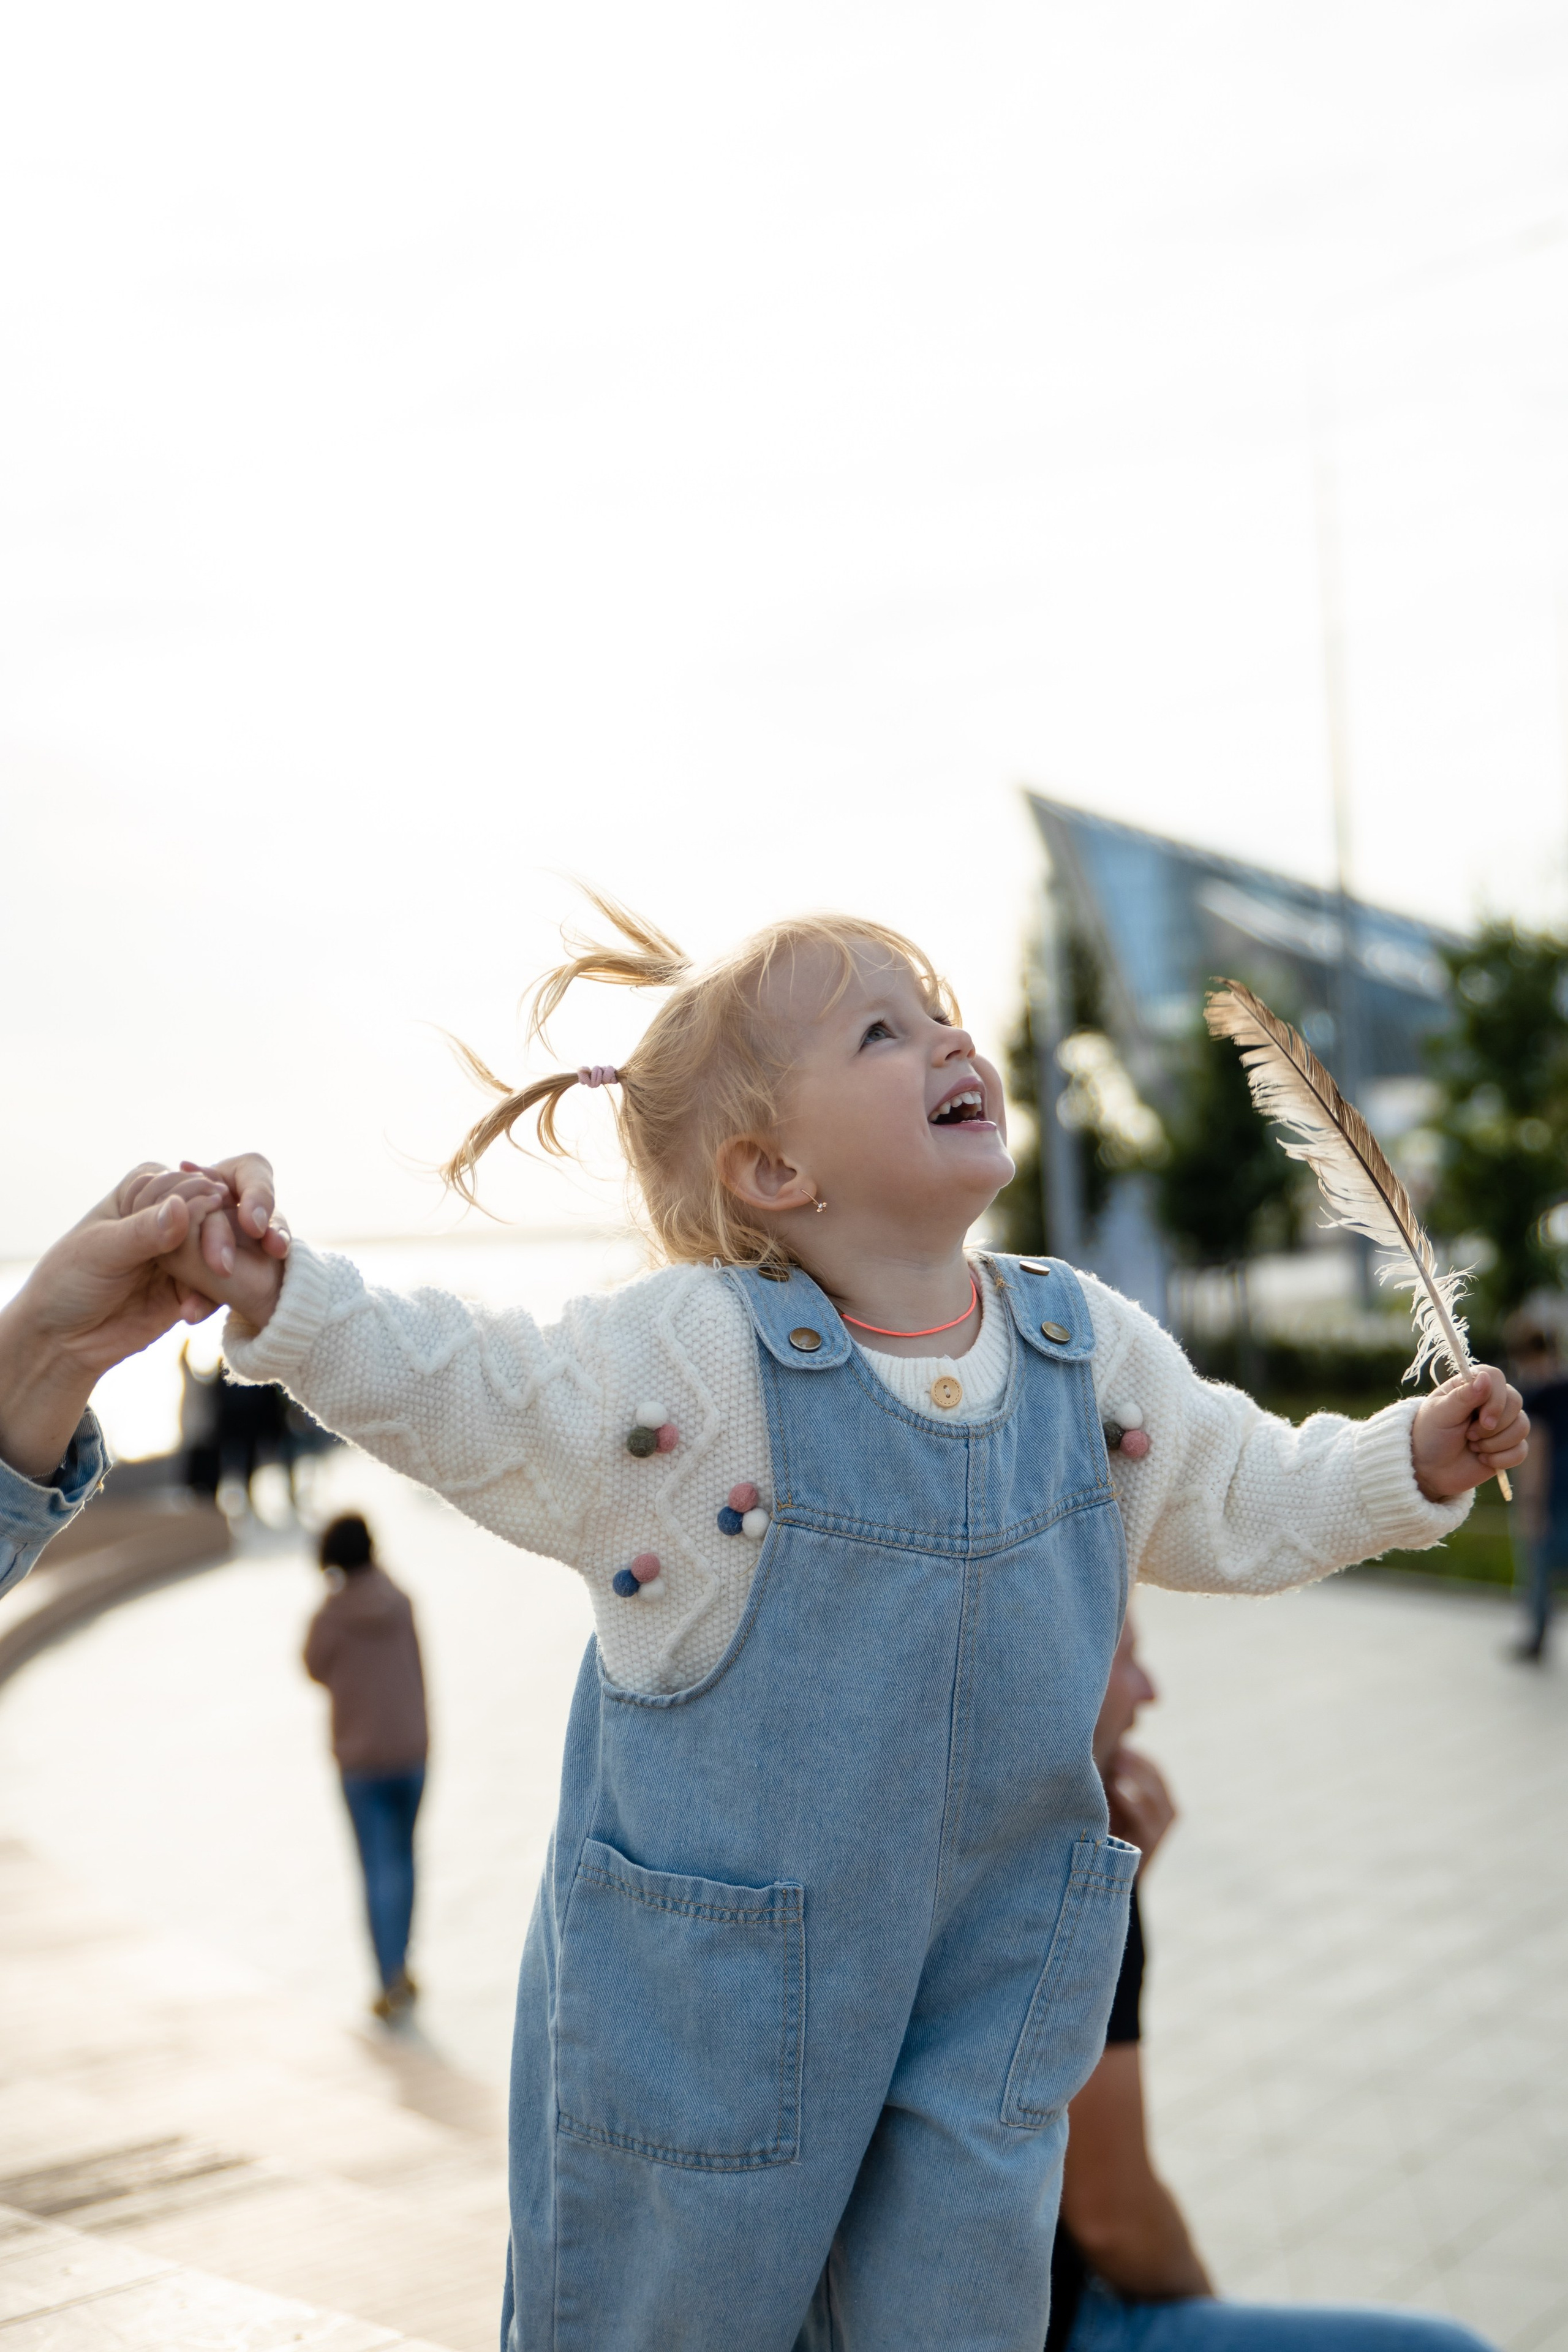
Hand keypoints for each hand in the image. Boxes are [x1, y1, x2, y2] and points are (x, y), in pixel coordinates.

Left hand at [0, 1167, 228, 1480]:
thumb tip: (181, 1207)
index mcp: (143, 1190)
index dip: (201, 1202)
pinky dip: (212, 1299)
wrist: (63, 1338)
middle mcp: (168, 1215)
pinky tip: (190, 1314)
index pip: (185, 1186)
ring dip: (223, 1269)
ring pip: (221, 1249)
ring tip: (208, 1292)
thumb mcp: (101, 1251)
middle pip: (212, 1215)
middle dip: (219, 1237)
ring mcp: (182, 1252)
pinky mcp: (191, 1286)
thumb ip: (142, 1232)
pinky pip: (218, 1287)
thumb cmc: (68, 1282)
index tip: (212, 1217)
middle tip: (220, 1266)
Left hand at [1105, 1743, 1176, 1868]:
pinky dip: (1130, 1799)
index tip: (1116, 1741)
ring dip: (1134, 1774)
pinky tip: (1114, 1786)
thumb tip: (1102, 1747)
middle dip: (1135, 1760)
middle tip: (1114, 1747)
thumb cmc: (1108, 1832)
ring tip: (1114, 1760)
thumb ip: (1114, 1780)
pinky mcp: (1152, 1842)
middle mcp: (1167, 1812)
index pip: (1154, 1768)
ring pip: (1154, 1793)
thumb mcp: (1113, 1802)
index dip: (1136, 1754)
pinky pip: (1145, 1817)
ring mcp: (1162, 1827)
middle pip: (1156, 1776)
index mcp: (1160, 1799)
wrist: (1111, 1876)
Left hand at [1411, 1365, 1528, 1501]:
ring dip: (1496, 1443)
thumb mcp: (1440, 1414)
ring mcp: (1503, 1424)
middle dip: (1493, 1426)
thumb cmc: (1430, 1436)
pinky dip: (1502, 1459)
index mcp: (1471, 1386)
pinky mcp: (1509, 1446)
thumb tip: (1485, 1378)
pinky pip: (1522, 1450)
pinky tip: (1483, 1460)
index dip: (1495, 1399)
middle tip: (1469, 1436)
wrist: (1430, 1469)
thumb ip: (1463, 1396)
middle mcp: (1491, 1401)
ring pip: (1522, 1426)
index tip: (1483, 1420)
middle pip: (1515, 1401)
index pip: (1496, 1378)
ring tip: (1473, 1446)